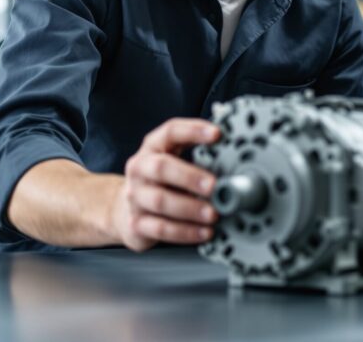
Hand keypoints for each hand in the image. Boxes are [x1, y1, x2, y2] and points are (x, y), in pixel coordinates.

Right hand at [110, 118, 221, 251]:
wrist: (126, 210)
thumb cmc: (161, 182)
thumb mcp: (176, 162)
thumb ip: (199, 158)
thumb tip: (236, 162)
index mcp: (153, 147)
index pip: (171, 131)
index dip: (193, 130)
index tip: (217, 134)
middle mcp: (140, 169)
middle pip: (161, 167)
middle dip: (190, 176)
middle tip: (213, 186)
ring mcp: (135, 197)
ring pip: (161, 201)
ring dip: (191, 208)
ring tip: (213, 214)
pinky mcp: (136, 223)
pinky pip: (161, 228)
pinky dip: (186, 232)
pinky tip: (204, 232)